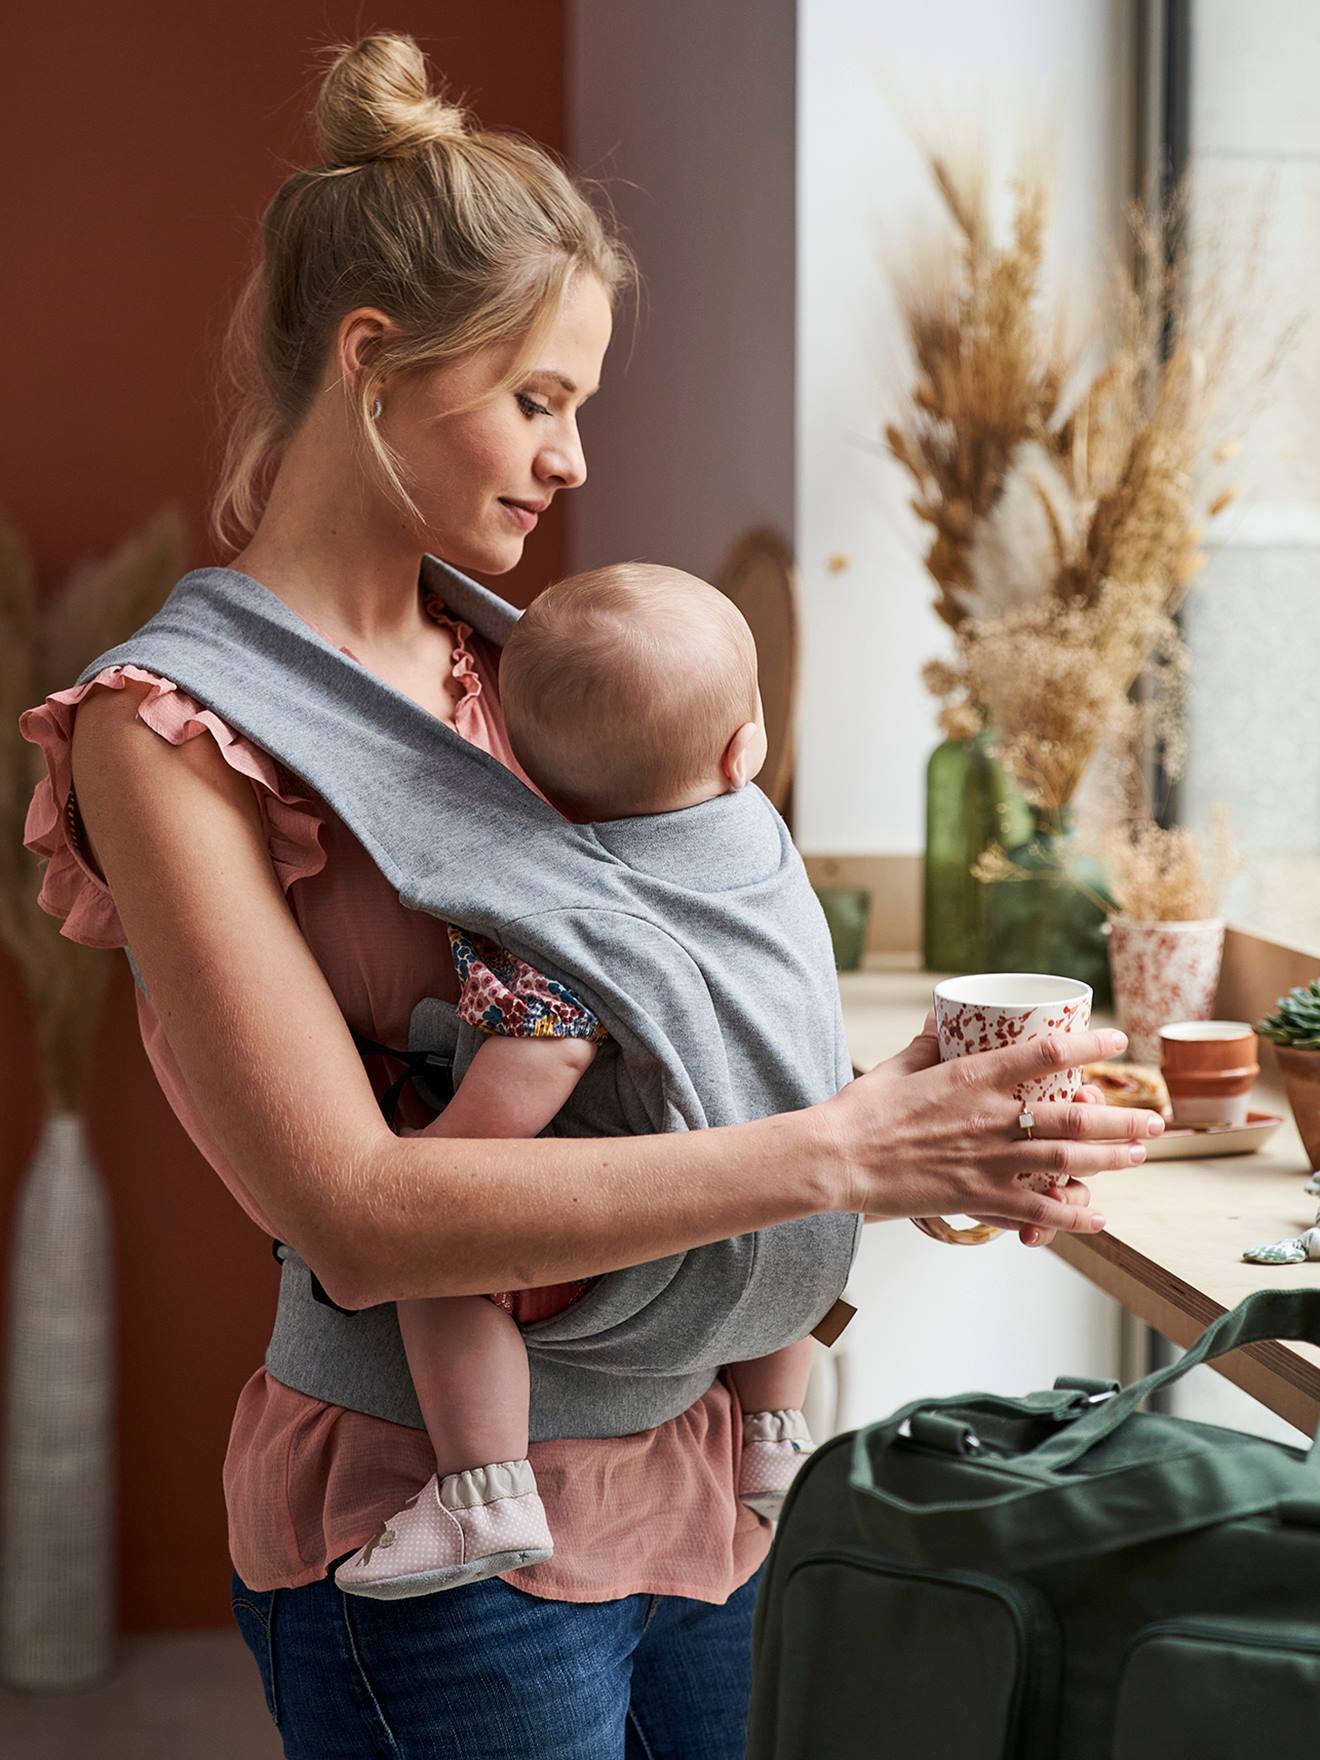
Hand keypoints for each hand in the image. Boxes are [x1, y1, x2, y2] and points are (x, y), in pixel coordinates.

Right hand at [829, 1010, 1164, 1240]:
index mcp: (973, 1077)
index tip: (1118, 1042)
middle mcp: (991, 1118)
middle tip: (1153, 1117)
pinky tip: (1099, 1218)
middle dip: (1121, 1117)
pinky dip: (1073, 1215)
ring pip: (1067, 1161)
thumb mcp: (899, 1066)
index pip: (1046, 1053)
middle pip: (1074, 1117)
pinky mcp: (979, 1197)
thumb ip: (928, 1045)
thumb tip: (940, 1022)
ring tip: (1138, 1154)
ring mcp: (989, 1161)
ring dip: (1111, 1158)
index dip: (1089, 1045)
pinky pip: (1038, 1209)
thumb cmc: (862, 1111)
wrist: (836, 1160)